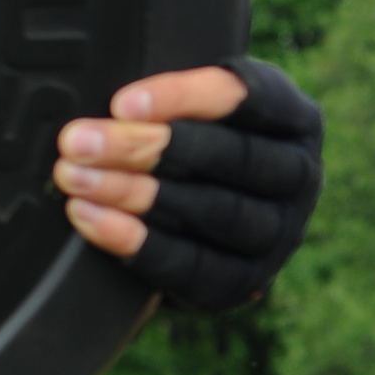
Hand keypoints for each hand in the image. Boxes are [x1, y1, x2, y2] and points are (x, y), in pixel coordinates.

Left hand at [54, 58, 325, 312]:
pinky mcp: (247, 279)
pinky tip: (89, 217)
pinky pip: (192, 264)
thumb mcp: (196, 107)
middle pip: (230, 158)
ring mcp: (279, 233)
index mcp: (294, 119)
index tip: (122, 103)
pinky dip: (136, 241)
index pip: (248, 99)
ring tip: (75, 177)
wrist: (206, 223)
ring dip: (134, 193)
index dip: (185, 99)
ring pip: (212, 211)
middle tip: (79, 142)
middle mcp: (299, 175)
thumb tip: (117, 103)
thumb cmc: (195, 143)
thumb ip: (173, 95)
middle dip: (146, 148)